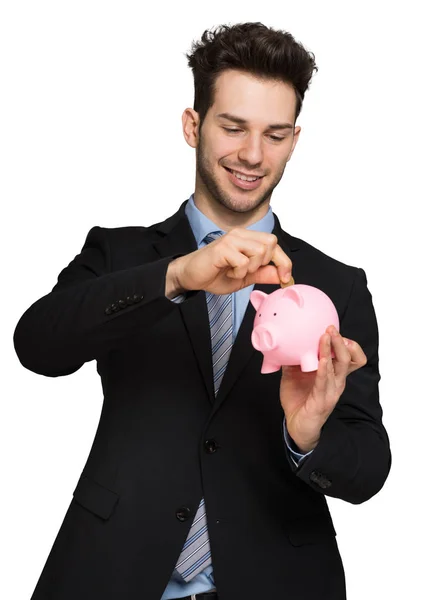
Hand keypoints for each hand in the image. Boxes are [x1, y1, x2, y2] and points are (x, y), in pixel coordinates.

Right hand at [170, 228, 292, 294]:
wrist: (190, 276)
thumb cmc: (214, 274)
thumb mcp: (245, 278)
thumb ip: (263, 274)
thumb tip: (283, 276)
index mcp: (247, 238)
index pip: (274, 243)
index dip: (284, 261)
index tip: (285, 278)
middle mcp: (240, 234)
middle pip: (270, 243)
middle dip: (265, 264)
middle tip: (248, 272)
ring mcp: (231, 239)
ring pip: (259, 252)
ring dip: (250, 269)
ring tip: (236, 271)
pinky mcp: (223, 248)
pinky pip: (243, 262)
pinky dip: (238, 272)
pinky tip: (227, 272)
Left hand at [280, 325, 366, 452]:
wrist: (295, 424)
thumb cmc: (298, 399)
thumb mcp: (293, 374)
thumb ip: (293, 359)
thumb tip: (285, 342)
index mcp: (333, 374)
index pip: (350, 357)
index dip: (347, 343)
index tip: (335, 330)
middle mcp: (337, 381)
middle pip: (348, 358)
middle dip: (341, 341)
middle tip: (332, 329)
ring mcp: (331, 391)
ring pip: (340, 367)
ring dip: (332, 350)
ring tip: (326, 337)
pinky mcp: (323, 400)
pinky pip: (325, 382)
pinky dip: (324, 369)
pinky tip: (322, 360)